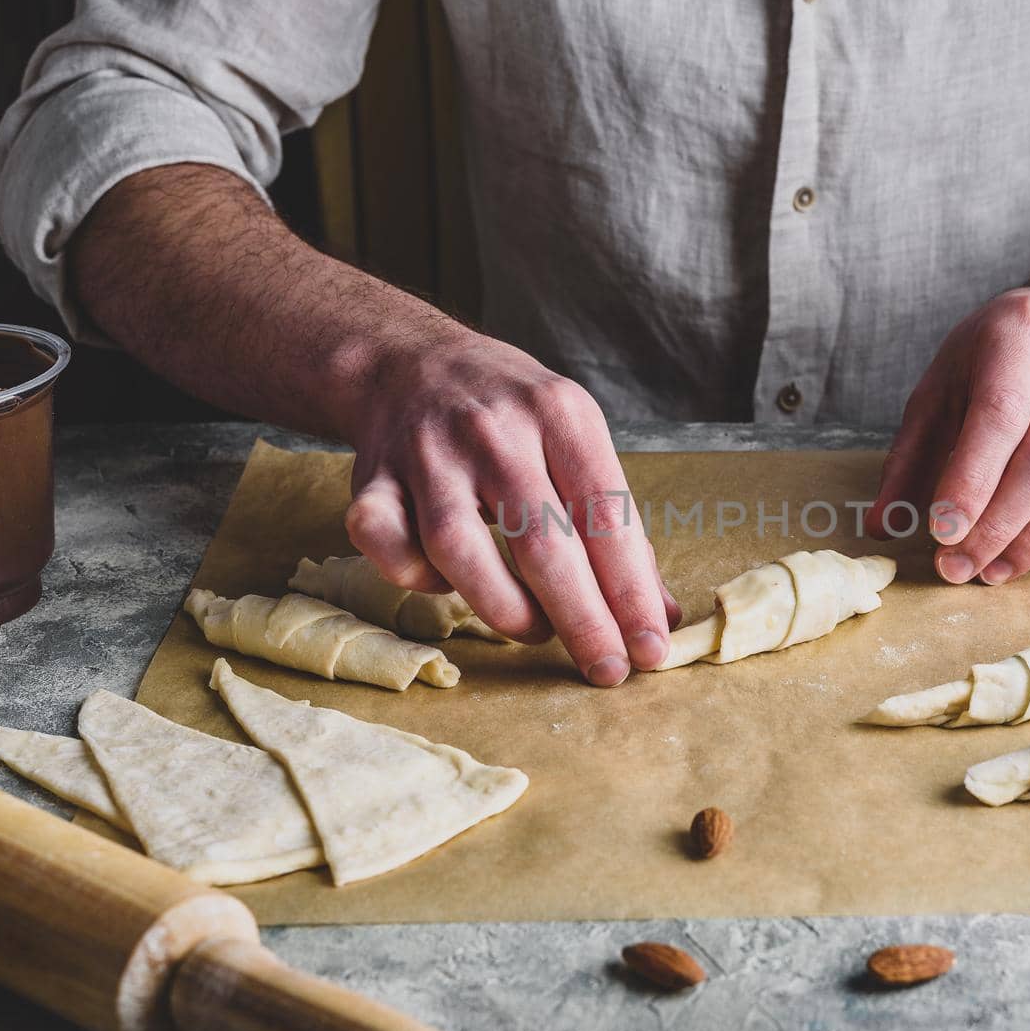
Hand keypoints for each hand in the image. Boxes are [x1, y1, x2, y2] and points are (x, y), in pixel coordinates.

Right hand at [340, 328, 680, 685]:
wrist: (408, 361)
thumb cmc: (511, 415)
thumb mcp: (577, 440)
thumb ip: (617, 526)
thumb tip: (658, 616)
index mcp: (560, 414)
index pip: (605, 516)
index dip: (630, 592)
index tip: (650, 649)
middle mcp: (493, 429)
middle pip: (541, 543)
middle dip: (582, 620)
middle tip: (607, 669)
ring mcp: (427, 453)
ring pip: (460, 551)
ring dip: (505, 609)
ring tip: (536, 630)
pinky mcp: (370, 478)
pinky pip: (385, 545)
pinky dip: (416, 579)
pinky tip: (447, 583)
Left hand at [866, 288, 1029, 583]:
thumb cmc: (997, 359)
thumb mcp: (942, 386)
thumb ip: (912, 455)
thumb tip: (885, 524)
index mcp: (1025, 326)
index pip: (1001, 416)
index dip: (972, 483)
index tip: (943, 534)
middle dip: (999, 526)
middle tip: (959, 567)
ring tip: (992, 570)